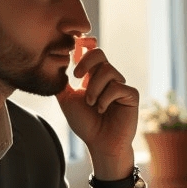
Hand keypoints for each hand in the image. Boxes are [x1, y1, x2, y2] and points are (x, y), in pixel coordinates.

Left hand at [56, 44, 137, 178]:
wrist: (100, 143)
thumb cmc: (85, 124)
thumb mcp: (67, 100)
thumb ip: (62, 82)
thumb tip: (55, 63)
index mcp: (93, 77)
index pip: (92, 51)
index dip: (84, 44)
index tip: (74, 47)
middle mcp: (108, 79)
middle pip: (99, 54)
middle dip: (86, 62)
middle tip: (76, 76)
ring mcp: (121, 86)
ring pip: (107, 71)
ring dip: (94, 88)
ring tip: (91, 104)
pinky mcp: (131, 95)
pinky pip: (117, 87)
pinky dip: (105, 98)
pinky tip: (102, 110)